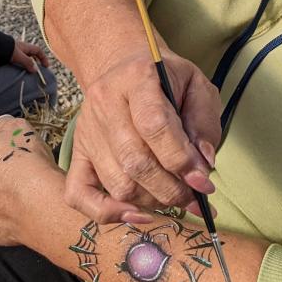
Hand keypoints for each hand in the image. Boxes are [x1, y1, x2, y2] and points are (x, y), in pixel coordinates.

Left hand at [10, 39, 48, 73]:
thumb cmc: (7, 50)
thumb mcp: (18, 56)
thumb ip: (27, 62)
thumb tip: (36, 70)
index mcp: (26, 47)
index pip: (38, 51)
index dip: (43, 58)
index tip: (46, 66)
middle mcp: (22, 49)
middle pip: (32, 55)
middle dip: (36, 63)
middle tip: (37, 72)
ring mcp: (16, 53)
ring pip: (26, 59)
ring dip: (28, 65)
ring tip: (29, 73)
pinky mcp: (10, 57)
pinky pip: (19, 62)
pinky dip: (22, 66)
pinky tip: (20, 72)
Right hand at [66, 52, 220, 224]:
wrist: (124, 67)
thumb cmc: (165, 79)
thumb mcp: (196, 85)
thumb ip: (204, 122)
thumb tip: (203, 165)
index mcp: (137, 77)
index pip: (154, 125)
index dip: (181, 160)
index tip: (204, 181)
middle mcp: (104, 102)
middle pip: (135, 161)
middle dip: (171, 189)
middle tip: (195, 197)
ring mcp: (87, 130)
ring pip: (117, 183)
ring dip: (152, 201)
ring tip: (175, 198)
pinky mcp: (77, 152)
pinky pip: (79, 194)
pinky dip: (108, 213)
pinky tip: (137, 213)